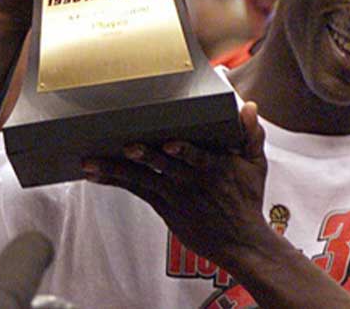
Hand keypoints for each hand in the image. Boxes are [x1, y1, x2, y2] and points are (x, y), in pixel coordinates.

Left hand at [83, 102, 266, 265]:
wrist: (240, 241)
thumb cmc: (247, 199)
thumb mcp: (256, 165)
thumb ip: (253, 134)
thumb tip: (250, 108)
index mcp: (214, 166)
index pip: (197, 156)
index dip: (183, 150)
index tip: (170, 143)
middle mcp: (191, 180)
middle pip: (163, 164)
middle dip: (144, 155)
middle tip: (126, 146)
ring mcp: (174, 193)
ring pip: (142, 177)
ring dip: (116, 169)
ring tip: (92, 163)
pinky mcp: (163, 205)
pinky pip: (136, 190)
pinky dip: (115, 181)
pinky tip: (96, 175)